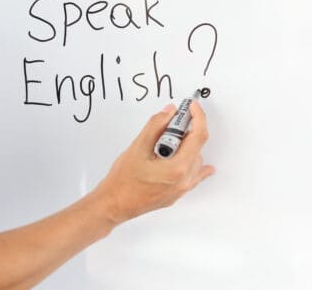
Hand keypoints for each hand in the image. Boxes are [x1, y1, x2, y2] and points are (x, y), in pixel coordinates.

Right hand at [91, 101, 214, 225]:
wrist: (114, 204)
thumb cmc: (123, 181)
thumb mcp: (137, 147)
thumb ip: (156, 125)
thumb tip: (169, 112)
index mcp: (178, 168)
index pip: (198, 136)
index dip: (198, 117)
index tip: (192, 106)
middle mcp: (184, 180)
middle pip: (196, 148)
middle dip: (186, 131)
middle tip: (171, 122)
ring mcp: (181, 189)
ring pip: (194, 160)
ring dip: (185, 147)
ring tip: (162, 145)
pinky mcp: (176, 194)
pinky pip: (193, 175)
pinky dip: (193, 164)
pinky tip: (198, 163)